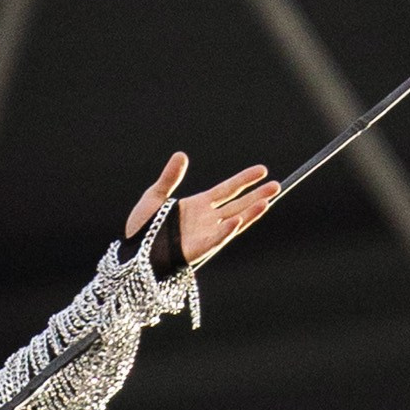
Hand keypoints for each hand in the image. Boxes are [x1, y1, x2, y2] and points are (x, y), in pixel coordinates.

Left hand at [126, 149, 278, 266]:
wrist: (131, 253)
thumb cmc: (142, 228)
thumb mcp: (155, 196)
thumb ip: (170, 177)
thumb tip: (181, 155)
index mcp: (199, 205)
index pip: (228, 189)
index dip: (245, 179)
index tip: (263, 170)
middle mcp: (206, 220)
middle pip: (238, 204)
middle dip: (257, 196)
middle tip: (277, 185)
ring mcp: (204, 235)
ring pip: (233, 222)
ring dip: (250, 213)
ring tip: (267, 202)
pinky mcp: (196, 250)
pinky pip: (215, 240)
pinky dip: (226, 231)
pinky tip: (238, 220)